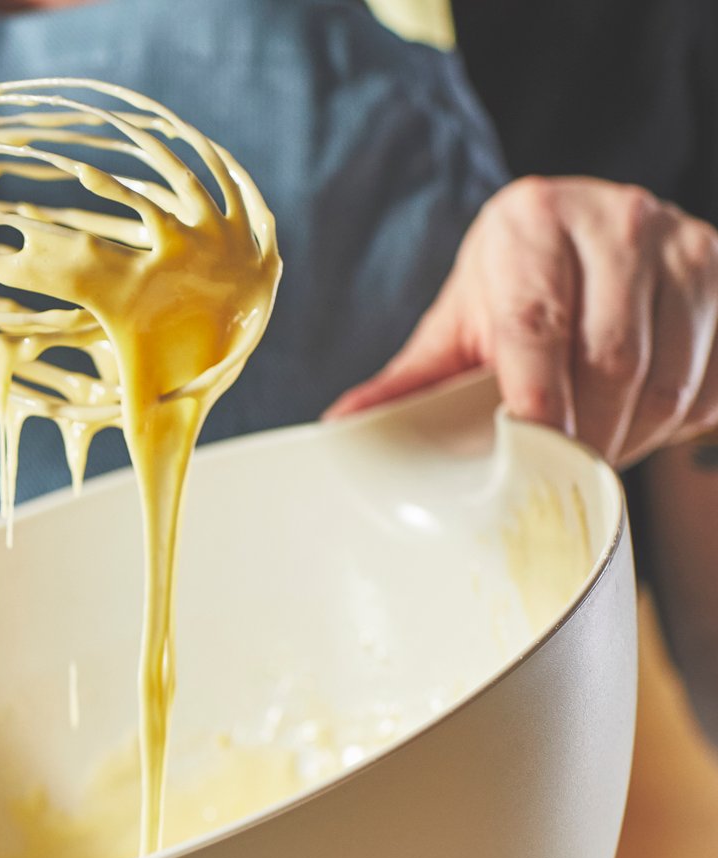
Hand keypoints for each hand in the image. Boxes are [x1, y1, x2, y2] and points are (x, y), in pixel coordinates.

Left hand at [326, 177, 717, 466]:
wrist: (588, 236)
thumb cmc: (516, 288)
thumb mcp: (459, 324)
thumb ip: (409, 380)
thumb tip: (340, 430)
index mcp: (532, 224)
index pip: (536, 327)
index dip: (536, 406)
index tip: (529, 460)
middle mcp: (616, 218)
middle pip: (611, 362)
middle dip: (584, 438)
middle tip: (558, 476)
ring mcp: (683, 243)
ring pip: (669, 379)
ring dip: (631, 438)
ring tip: (594, 451)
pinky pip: (714, 380)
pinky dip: (679, 423)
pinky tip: (642, 423)